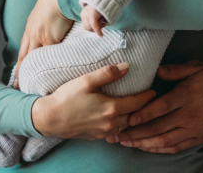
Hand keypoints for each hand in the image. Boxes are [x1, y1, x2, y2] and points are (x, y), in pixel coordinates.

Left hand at [14, 0, 73, 86]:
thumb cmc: (56, 0)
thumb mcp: (45, 15)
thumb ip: (45, 26)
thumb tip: (50, 33)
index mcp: (30, 29)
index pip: (23, 51)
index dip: (20, 64)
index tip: (16, 76)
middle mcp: (32, 34)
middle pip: (24, 57)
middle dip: (20, 72)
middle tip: (17, 86)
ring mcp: (40, 37)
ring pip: (33, 59)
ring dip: (30, 72)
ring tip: (28, 86)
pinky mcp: (50, 38)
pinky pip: (48, 56)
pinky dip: (47, 67)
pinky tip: (48, 76)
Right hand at [31, 62, 155, 139]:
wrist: (49, 119)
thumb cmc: (66, 98)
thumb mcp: (86, 81)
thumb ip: (108, 73)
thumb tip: (126, 67)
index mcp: (111, 109)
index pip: (137, 103)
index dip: (147, 97)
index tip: (153, 91)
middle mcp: (111, 123)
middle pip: (134, 116)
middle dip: (142, 108)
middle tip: (147, 99)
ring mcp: (103, 132)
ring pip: (125, 125)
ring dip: (132, 117)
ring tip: (135, 107)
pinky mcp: (96, 136)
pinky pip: (115, 131)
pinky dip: (121, 124)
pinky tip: (118, 118)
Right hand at [81, 5, 106, 36]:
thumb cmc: (104, 5)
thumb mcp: (105, 14)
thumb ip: (102, 22)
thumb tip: (101, 30)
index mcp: (92, 13)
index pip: (94, 25)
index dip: (98, 31)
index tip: (102, 36)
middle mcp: (85, 14)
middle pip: (89, 27)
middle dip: (95, 29)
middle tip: (102, 25)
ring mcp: (82, 14)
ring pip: (86, 27)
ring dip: (92, 28)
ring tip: (99, 22)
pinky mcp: (81, 14)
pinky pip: (85, 23)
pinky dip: (90, 24)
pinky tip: (95, 20)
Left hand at [107, 61, 202, 153]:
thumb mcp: (196, 68)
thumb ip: (175, 70)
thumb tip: (156, 70)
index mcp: (185, 97)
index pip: (161, 108)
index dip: (144, 114)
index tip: (129, 119)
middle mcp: (187, 116)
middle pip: (158, 127)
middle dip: (136, 132)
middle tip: (119, 135)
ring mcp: (192, 129)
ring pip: (165, 140)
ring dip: (145, 143)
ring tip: (128, 143)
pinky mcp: (197, 138)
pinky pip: (176, 146)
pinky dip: (160, 149)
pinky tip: (148, 148)